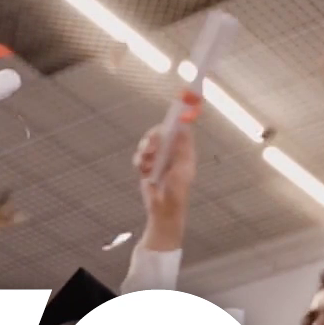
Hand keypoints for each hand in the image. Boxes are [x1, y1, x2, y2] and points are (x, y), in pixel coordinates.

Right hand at [137, 123, 195, 245]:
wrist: (164, 209)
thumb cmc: (177, 192)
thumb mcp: (181, 169)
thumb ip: (181, 149)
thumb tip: (182, 128)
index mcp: (184, 153)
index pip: (181, 130)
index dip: (177, 121)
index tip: (172, 115)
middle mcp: (171, 153)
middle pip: (161, 133)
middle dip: (154, 136)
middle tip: (150, 142)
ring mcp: (159, 159)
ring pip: (148, 143)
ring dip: (145, 150)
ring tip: (146, 162)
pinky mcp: (147, 166)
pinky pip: (140, 156)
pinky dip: (139, 161)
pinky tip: (143, 169)